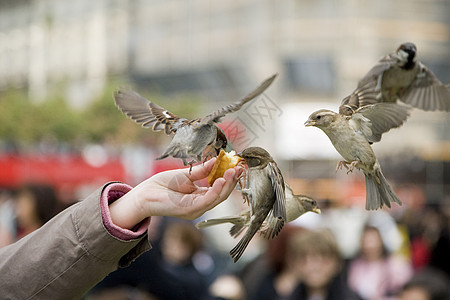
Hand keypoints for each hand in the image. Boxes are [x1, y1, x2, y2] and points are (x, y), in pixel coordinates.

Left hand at [110, 158, 243, 228]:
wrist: (145, 194)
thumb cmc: (163, 185)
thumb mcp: (187, 174)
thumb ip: (203, 170)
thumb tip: (217, 160)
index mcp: (200, 196)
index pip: (220, 188)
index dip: (230, 177)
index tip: (238, 165)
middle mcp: (201, 205)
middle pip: (222, 194)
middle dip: (232, 181)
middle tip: (240, 167)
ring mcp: (196, 209)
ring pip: (217, 198)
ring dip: (227, 184)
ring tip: (233, 171)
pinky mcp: (190, 210)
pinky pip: (207, 200)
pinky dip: (216, 190)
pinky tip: (221, 179)